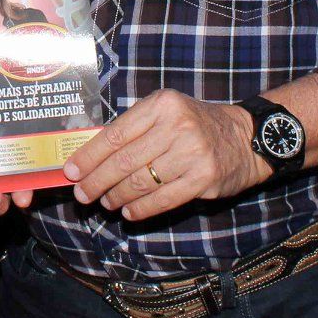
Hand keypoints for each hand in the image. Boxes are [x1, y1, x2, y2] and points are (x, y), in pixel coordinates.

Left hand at [63, 90, 260, 222]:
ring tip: (106, 203)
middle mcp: (177, 126)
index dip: (89, 157)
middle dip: (97, 181)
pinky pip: (163, 199)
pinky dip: (141, 209)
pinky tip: (129, 213)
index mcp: (162, 105)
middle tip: (82, 195)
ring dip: (117, 197)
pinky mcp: (204, 178)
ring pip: (141, 182)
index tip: (71, 172)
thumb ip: (135, 129)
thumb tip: (92, 158)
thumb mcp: (166, 113)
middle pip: (124, 161)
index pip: (115, 134)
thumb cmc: (195, 124)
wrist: (246, 137)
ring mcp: (192, 153)